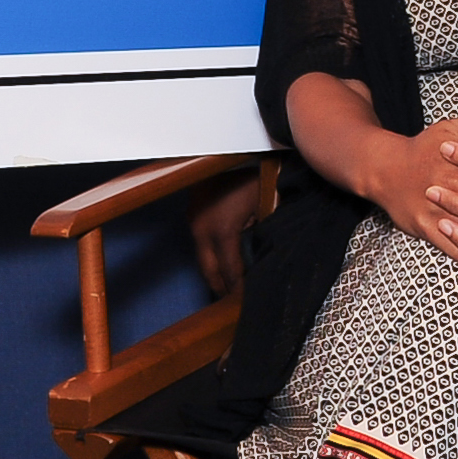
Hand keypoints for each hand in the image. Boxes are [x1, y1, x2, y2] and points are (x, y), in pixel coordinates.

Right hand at [186, 169, 265, 298]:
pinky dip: (211, 256)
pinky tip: (222, 264)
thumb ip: (264, 238)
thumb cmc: (256, 179)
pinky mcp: (191, 215)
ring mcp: (193, 222)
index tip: (244, 304)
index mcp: (221, 232)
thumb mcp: (267, 209)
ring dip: (215, 273)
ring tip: (229, 289)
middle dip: (222, 288)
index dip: (238, 290)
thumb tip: (264, 264)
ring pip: (202, 259)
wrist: (233, 152)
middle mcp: (201, 230)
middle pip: (209, 271)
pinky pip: (201, 244)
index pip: (230, 272)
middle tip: (232, 306)